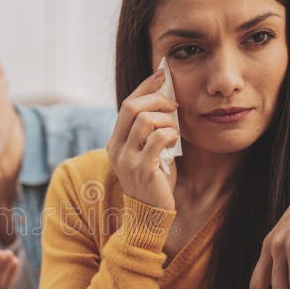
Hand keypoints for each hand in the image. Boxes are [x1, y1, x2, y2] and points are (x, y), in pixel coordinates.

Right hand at [106, 68, 179, 209]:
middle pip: (131, 107)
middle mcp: (116, 148)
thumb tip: (168, 99)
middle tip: (174, 105)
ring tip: (174, 130)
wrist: (151, 213)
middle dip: (157, 99)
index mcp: (115, 141)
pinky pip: (157, 138)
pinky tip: (174, 141)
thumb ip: (151, 130)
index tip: (162, 75)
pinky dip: (170, 134)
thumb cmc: (154, 180)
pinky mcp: (141, 168)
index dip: (145, 86)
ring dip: (166, 120)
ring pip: (145, 120)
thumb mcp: (148, 151)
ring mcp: (126, 159)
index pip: (127, 103)